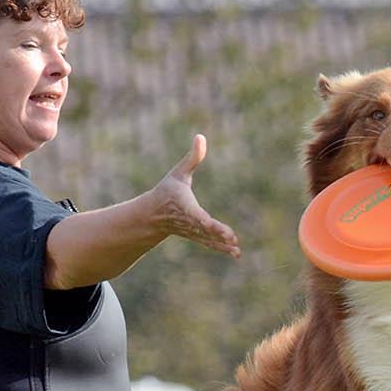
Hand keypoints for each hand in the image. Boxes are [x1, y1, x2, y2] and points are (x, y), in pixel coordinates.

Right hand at [152, 135, 240, 259]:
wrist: (154, 215)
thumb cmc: (168, 191)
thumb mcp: (178, 173)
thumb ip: (192, 157)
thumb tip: (200, 136)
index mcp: (184, 205)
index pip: (194, 212)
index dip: (202, 218)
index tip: (209, 223)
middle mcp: (188, 221)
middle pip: (204, 228)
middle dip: (216, 233)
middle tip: (232, 238)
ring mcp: (193, 231)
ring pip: (208, 239)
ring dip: (222, 245)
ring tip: (237, 250)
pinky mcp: (198, 237)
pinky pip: (210, 244)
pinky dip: (222, 249)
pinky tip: (237, 254)